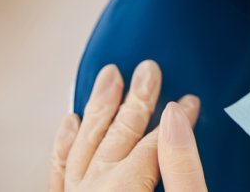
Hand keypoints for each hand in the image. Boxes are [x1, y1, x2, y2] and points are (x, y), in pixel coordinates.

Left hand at [49, 60, 208, 191]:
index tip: (190, 100)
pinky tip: (71, 124)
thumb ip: (181, 166)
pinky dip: (65, 145)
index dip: (177, 116)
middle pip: (119, 134)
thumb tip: (176, 118)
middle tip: (147, 70)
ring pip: (85, 144)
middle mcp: (94, 191)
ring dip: (99, 109)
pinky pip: (60, 171)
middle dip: (136, 99)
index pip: (155, 141)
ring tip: (107, 79)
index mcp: (126, 189)